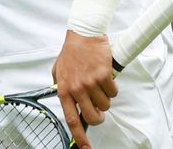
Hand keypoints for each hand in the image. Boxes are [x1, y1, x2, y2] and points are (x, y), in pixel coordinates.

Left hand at [52, 32, 115, 148]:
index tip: (86, 148)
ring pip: (106, 105)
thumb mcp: (58, 71)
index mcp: (64, 90)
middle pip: (94, 117)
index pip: (72, 120)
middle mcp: (77, 89)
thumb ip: (62, 88)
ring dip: (105, 97)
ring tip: (99, 83)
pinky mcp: (104, 76)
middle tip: (98, 106)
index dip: (80, 137)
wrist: (84, 34)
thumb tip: (67, 104)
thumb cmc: (72, 52)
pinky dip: (112, 87)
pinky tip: (105, 77)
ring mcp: (91, 83)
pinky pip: (113, 92)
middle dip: (99, 115)